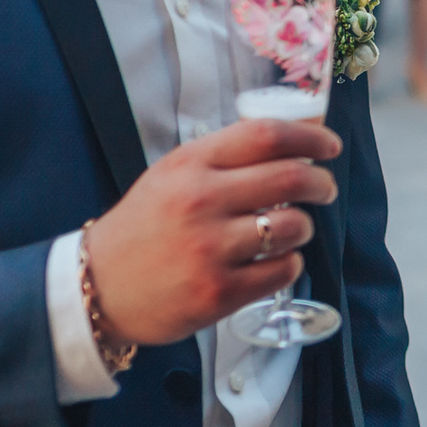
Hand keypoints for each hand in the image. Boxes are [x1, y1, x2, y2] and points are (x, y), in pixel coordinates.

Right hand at [82, 118, 340, 343]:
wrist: (97, 288)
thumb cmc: (142, 229)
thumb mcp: (171, 177)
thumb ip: (222, 160)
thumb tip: (289, 147)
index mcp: (190, 164)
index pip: (266, 135)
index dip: (310, 135)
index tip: (329, 144)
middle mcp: (201, 201)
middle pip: (291, 177)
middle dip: (321, 182)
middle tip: (325, 188)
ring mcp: (211, 248)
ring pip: (294, 226)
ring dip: (303, 227)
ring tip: (289, 230)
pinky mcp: (219, 291)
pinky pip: (284, 270)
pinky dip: (289, 264)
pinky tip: (273, 262)